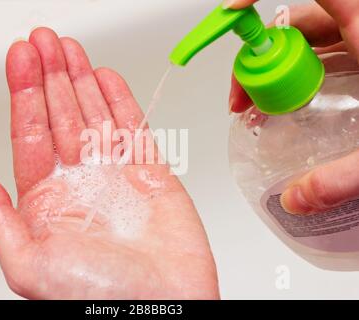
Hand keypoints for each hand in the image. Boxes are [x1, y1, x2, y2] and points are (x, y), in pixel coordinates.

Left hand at [0, 27, 218, 298]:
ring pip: (93, 115)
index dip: (23, 93)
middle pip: (59, 116)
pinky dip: (120, 101)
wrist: (165, 308)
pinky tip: (105, 78)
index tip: (20, 57)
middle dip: (50, 75)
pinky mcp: (151, 173)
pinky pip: (133, 128)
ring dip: (80, 80)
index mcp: (46, 201)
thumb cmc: (101, 297)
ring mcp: (116, 175)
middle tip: (44, 39)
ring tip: (68, 48)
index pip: (29, 134)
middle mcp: (79, 182)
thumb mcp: (30, 263)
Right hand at [225, 0, 358, 214]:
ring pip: (307, 39)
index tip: (232, 13)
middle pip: (293, 24)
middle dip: (259, 58)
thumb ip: (341, 177)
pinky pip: (325, 51)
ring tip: (263, 105)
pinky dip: (302, 72)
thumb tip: (299, 197)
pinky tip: (297, 102)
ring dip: (277, 68)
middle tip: (246, 97)